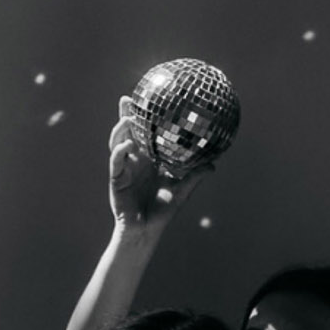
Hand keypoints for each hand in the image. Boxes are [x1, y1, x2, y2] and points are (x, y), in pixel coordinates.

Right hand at [107, 94, 208, 234]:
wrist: (147, 230)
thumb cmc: (162, 210)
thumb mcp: (182, 191)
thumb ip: (195, 176)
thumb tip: (214, 164)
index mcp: (148, 159)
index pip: (145, 133)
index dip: (144, 118)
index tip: (148, 100)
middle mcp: (134, 160)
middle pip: (127, 132)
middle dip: (124, 115)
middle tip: (127, 99)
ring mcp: (124, 168)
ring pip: (117, 143)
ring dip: (120, 130)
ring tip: (127, 119)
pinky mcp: (116, 179)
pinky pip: (116, 161)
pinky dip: (120, 151)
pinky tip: (127, 145)